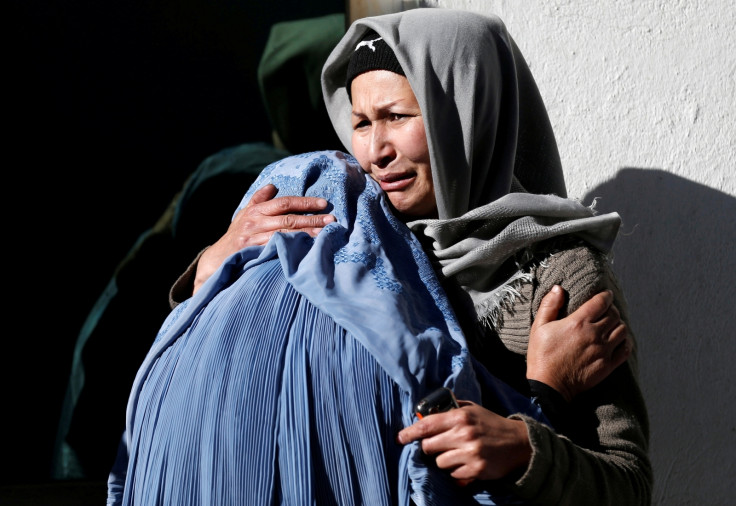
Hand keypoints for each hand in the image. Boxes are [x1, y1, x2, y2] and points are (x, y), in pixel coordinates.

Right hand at [193, 184, 335, 293]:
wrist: (217, 260)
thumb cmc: (235, 236)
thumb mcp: (244, 215)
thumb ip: (258, 200)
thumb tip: (272, 185)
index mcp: (256, 210)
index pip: (284, 202)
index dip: (304, 202)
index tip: (323, 203)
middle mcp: (255, 222)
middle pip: (289, 218)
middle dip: (311, 218)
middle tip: (331, 220)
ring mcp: (255, 238)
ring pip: (285, 233)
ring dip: (307, 233)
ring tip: (325, 233)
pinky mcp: (254, 252)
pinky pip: (277, 249)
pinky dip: (292, 248)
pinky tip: (307, 248)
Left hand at [396, 401, 530, 485]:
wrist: (519, 443)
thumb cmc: (491, 424)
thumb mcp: (472, 409)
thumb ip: (450, 409)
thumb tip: (426, 412)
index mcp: (460, 416)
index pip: (427, 425)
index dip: (410, 432)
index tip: (400, 438)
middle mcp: (464, 434)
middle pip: (428, 447)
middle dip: (430, 448)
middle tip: (439, 446)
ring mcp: (470, 453)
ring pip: (439, 463)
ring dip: (444, 461)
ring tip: (457, 455)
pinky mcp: (476, 470)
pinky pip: (453, 475)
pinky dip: (456, 472)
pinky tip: (466, 464)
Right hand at [527, 286, 630, 401]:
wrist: (549, 386)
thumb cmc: (542, 356)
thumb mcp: (538, 327)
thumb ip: (549, 306)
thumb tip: (558, 289)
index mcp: (578, 323)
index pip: (601, 302)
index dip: (605, 296)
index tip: (605, 295)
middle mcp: (594, 335)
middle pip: (614, 314)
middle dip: (611, 309)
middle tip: (606, 310)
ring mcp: (603, 351)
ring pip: (622, 330)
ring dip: (618, 324)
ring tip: (611, 324)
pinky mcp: (608, 365)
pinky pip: (625, 349)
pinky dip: (625, 342)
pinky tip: (618, 340)